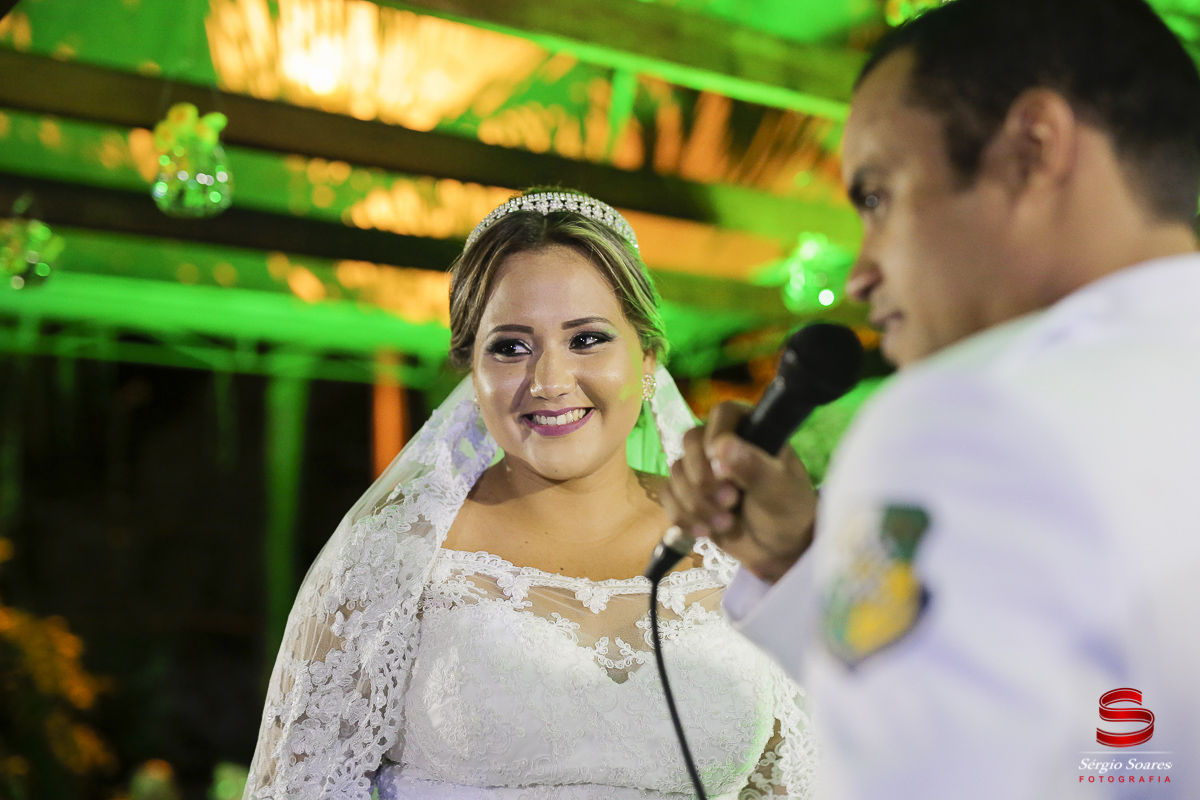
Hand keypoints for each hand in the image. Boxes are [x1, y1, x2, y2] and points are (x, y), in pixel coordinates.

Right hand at [662, 401, 817, 582]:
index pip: (724, 413)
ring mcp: (702, 468)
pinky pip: (667, 495)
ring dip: (697, 503)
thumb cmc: (787, 512)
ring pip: (676, 472)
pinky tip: (706, 530)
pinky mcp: (688, 493)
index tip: (721, 468)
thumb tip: (722, 445)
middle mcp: (723, 444)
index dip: (716, 436)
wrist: (778, 551)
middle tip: (730, 500)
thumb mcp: (778, 490)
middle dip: (704, 479)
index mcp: (751, 431)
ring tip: (727, 522)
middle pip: (690, 441)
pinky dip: (684, 516)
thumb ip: (753, 466)